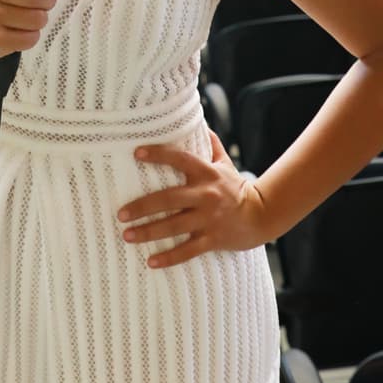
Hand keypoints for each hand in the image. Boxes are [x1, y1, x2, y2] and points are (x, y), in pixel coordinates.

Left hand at [116, 131, 269, 266]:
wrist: (262, 215)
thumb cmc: (236, 187)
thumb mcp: (225, 163)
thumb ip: (211, 144)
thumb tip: (198, 120)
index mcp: (206, 173)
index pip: (180, 159)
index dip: (159, 154)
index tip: (137, 153)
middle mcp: (205, 195)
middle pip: (169, 199)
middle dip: (142, 207)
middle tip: (120, 213)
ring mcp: (209, 219)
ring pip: (174, 226)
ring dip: (148, 232)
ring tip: (127, 236)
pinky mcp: (212, 239)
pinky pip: (188, 250)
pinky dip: (169, 258)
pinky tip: (151, 262)